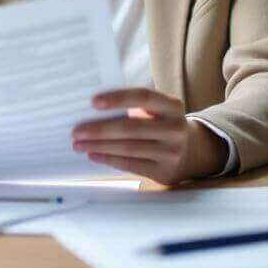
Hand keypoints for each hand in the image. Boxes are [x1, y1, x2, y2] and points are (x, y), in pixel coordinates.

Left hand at [71, 87, 227, 185]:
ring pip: (128, 148)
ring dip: (99, 146)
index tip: (92, 102)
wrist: (192, 152)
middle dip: (99, 129)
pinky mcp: (164, 171)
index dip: (118, 98)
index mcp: (172, 106)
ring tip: (78, 144)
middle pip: (131, 127)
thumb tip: (92, 110)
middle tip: (76, 130)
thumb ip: (134, 106)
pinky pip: (131, 164)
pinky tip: (93, 155)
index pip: (143, 97)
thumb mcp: (157, 110)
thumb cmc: (161, 123)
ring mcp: (171, 152)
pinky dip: (108, 159)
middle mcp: (175, 128)